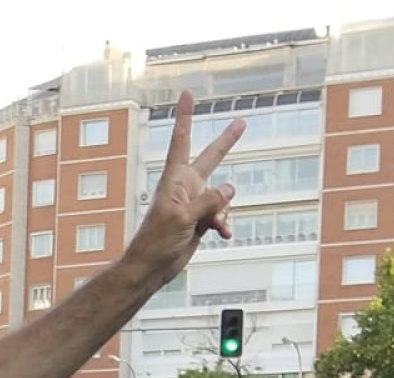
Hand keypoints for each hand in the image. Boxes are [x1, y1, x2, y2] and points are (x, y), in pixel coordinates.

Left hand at [122, 91, 245, 284]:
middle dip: (227, 142)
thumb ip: (209, 200)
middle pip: (212, 159)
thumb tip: (231, 187)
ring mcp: (195, 203)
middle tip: (241, 122)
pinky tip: (223, 235)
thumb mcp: (183, 217)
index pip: (182, 141)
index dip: (185, 117)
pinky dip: (225, 224)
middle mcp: (186, 187)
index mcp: (175, 179)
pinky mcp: (201, 220)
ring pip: (223, 197)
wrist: (152, 267)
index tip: (187, 94)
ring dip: (224, 212)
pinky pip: (222, 215)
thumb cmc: (156, 241)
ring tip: (214, 226)